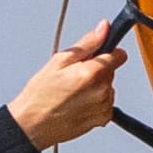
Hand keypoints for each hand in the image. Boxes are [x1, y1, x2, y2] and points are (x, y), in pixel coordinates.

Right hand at [7, 23, 125, 149]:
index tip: (98, 54)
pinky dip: (95, 102)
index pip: (119, 55)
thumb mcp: (59, 60)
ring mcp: (104, 106)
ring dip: (95, 87)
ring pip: (108, 87)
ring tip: (72, 92)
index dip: (108, 51)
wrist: (33, 124)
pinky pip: (106, 104)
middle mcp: (102, 90)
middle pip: (110, 71)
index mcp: (93, 72)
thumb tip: (103, 28)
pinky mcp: (103, 119)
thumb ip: (87, 43)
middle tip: (73, 76)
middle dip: (96, 70)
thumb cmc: (41, 95)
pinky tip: (78, 103)